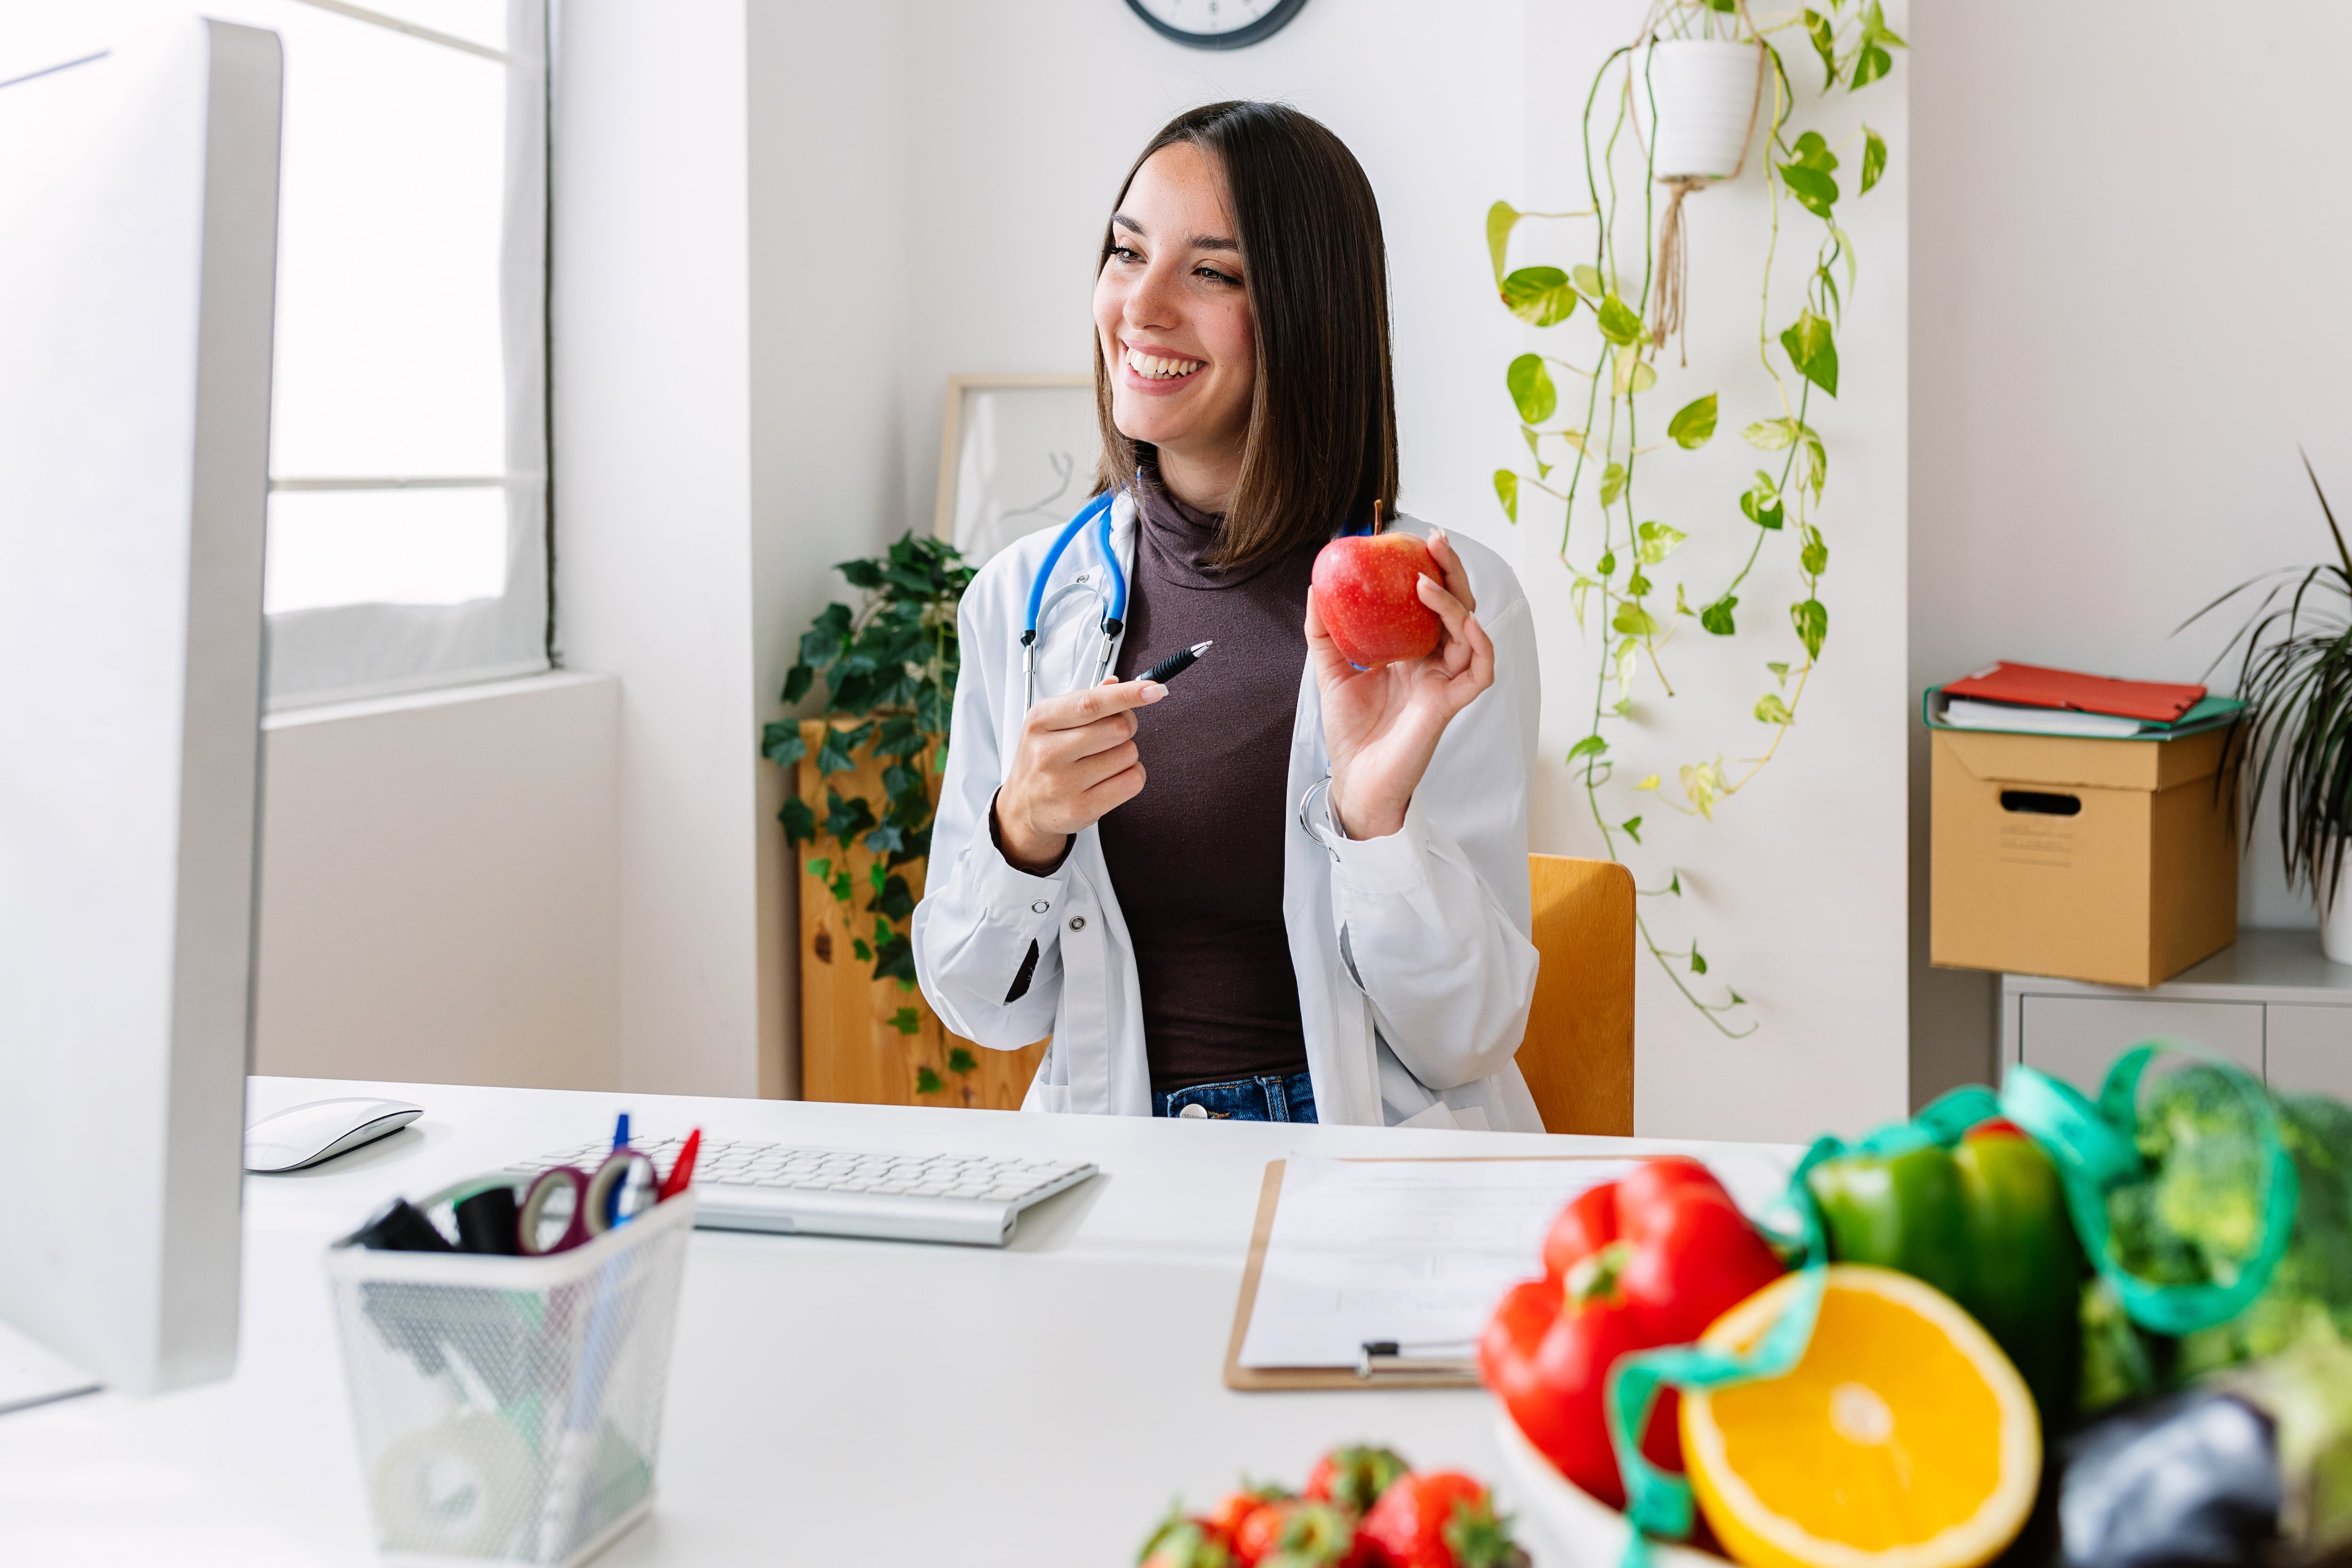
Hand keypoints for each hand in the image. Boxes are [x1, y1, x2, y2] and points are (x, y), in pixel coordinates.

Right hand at [993, 677, 1164, 870]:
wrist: (1023, 806)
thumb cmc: (1042, 758)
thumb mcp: (1051, 722)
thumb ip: (1085, 700)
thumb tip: (1116, 683)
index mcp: (1041, 721)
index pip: (1092, 702)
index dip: (1127, 694)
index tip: (1153, 689)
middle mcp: (1048, 752)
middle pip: (1118, 727)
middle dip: (1126, 726)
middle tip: (1114, 733)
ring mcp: (1063, 783)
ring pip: (1129, 754)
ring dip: (1126, 754)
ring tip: (1104, 760)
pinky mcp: (1080, 809)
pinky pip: (1132, 782)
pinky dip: (1132, 776)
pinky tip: (1112, 777)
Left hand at [1306, 528, 1494, 839]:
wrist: (1354, 780)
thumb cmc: (1349, 730)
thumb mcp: (1330, 669)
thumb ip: (1325, 629)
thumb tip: (1316, 583)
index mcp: (1413, 652)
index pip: (1430, 601)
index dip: (1430, 568)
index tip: (1413, 540)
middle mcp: (1435, 663)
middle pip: (1458, 606)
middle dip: (1452, 570)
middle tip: (1434, 540)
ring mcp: (1446, 683)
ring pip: (1471, 632)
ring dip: (1454, 602)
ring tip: (1426, 580)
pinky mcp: (1450, 705)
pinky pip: (1480, 670)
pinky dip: (1478, 643)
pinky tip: (1464, 622)